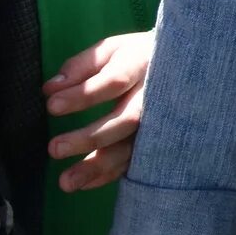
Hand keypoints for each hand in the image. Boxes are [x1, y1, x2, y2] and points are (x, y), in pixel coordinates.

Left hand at [44, 29, 149, 190]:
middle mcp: (158, 96)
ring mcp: (162, 123)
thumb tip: (50, 88)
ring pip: (132, 148)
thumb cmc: (135, 58)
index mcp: (144, 64)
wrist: (185, 69)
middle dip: (91, 137)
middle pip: (127, 120)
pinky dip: (109, 175)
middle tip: (54, 148)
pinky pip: (135, 163)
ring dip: (98, 166)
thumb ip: (82, 66)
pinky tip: (83, 184)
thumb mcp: (111, 50)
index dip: (84, 95)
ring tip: (65, 182)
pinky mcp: (158, 143)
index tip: (52, 106)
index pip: (115, 81)